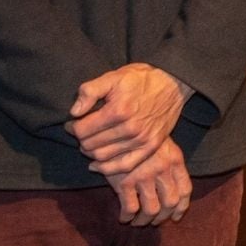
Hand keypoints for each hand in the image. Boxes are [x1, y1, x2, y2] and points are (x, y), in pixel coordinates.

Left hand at [66, 62, 191, 174]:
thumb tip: (74, 112)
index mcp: (118, 111)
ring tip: (90, 142)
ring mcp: (141, 140)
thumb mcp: (113, 76)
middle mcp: (130, 129)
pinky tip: (97, 165)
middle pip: (90, 145)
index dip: (73, 127)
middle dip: (81, 139)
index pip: (82, 130)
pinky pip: (124, 165)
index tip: (73, 122)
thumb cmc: (141, 79)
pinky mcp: (151, 146)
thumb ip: (90, 91)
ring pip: (103, 156)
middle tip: (81, 131)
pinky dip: (107, 169)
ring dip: (90, 152)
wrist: (173, 83)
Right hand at [106, 139, 191, 226]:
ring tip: (138, 222)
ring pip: (151, 209)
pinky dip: (127, 216)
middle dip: (162, 217)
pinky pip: (130, 208)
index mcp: (175, 160)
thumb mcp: (162, 145)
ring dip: (145, 220)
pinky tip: (124, 217)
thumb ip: (170, 166)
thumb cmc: (140, 136)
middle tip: (154, 221)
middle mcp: (163, 170)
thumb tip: (175, 196)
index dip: (181, 207)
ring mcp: (144, 176)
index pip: (185, 190)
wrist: (118, 125)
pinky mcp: (125, 181)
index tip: (175, 217)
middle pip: (170, 203)